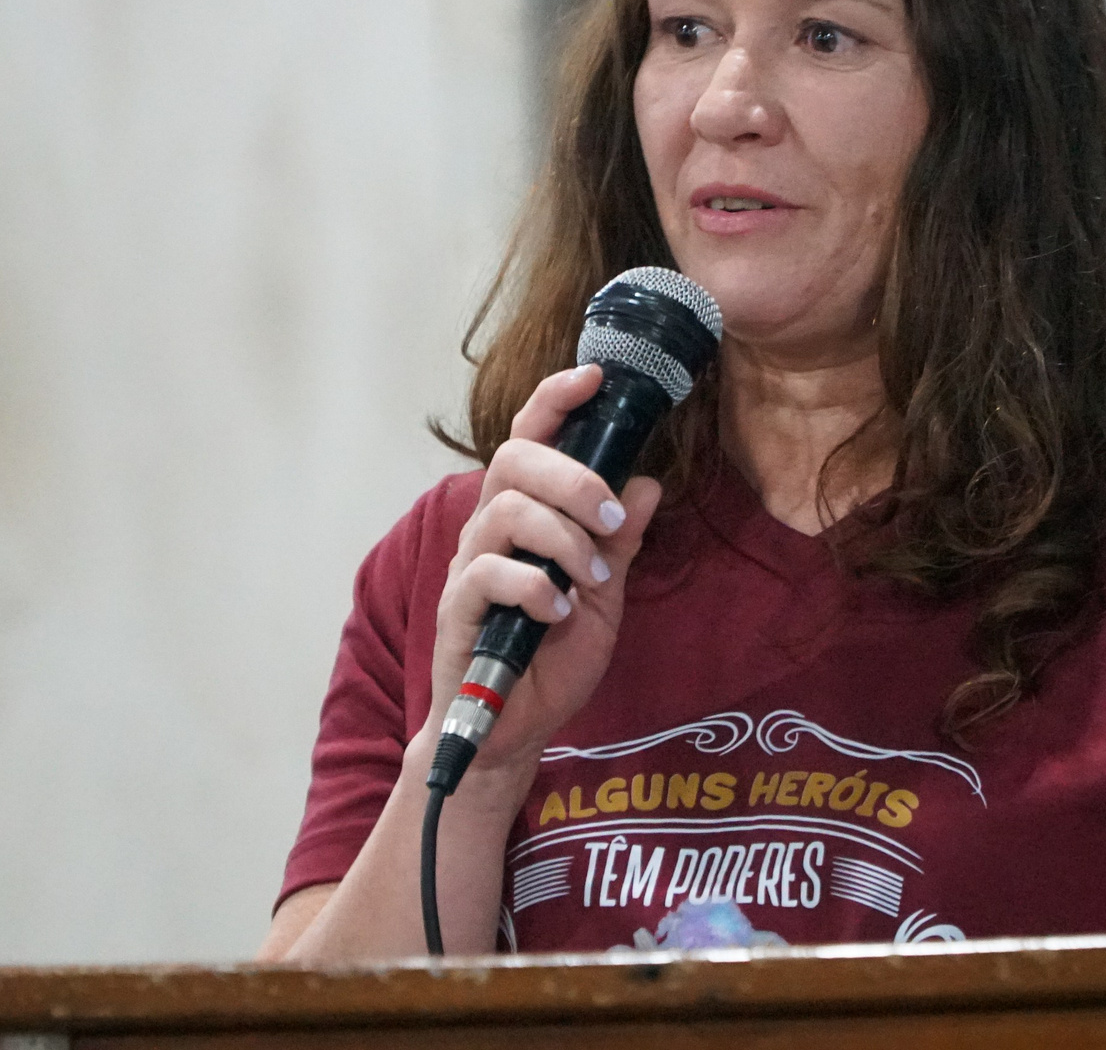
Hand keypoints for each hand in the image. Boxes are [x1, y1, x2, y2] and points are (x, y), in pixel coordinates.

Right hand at [425, 364, 663, 769]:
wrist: (512, 729)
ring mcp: (469, 567)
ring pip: (505, 511)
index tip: (594, 375)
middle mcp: (489, 529)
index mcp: (524, 516)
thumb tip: (648, 485)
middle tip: (608, 517)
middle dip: (570, 477)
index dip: (554, 401)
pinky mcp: (458, 610)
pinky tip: (559, 612)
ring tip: (591, 576)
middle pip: (511, 460)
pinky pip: (488, 573)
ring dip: (561, 537)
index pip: (528, 439)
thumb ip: (620, 543)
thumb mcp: (604, 596)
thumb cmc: (551, 657)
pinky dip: (534, 586)